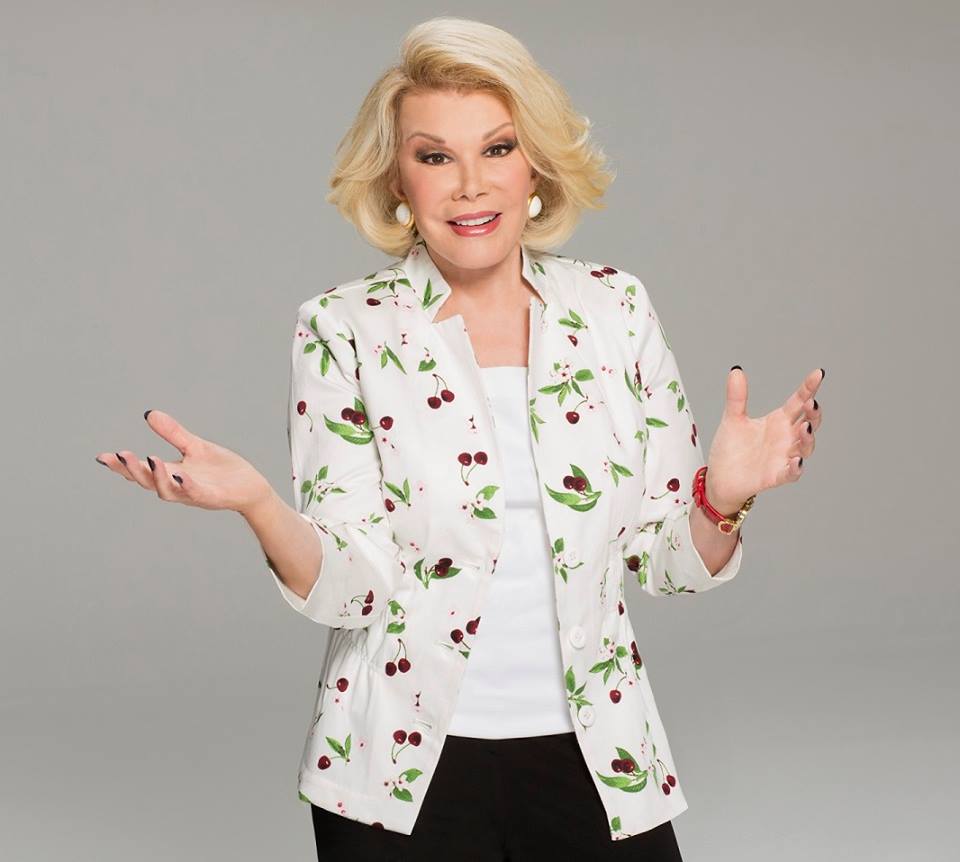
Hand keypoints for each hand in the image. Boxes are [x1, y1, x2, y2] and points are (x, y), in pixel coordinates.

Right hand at [95, 409, 274, 514]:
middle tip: (119, 455)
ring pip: (168, 490)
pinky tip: (180, 473)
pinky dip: (187, 485)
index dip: (121, 466)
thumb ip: (174, 433)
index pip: (141, 470)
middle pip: (148, 481)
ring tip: (149, 459)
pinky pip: (196, 492)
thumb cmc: (222, 470)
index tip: (102, 456)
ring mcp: (194, 493)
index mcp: (171, 473)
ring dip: (156, 477)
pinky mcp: (212, 497)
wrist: (251, 488)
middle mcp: (178, 486)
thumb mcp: (195, 447)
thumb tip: (149, 413)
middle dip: (132, 470)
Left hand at [704, 367, 824, 512]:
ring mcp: (783, 457)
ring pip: (805, 447)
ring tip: (805, 428)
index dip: (809, 388)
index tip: (818, 374)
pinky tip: (797, 461)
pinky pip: (791, 473)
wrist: (719, 478)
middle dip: (814, 414)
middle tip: (812, 403)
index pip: (798, 402)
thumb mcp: (733, 419)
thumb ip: (737, 397)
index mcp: (779, 421)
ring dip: (808, 438)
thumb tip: (736, 371)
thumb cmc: (731, 449)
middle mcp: (786, 438)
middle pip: (809, 423)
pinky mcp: (776, 476)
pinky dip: (796, 468)